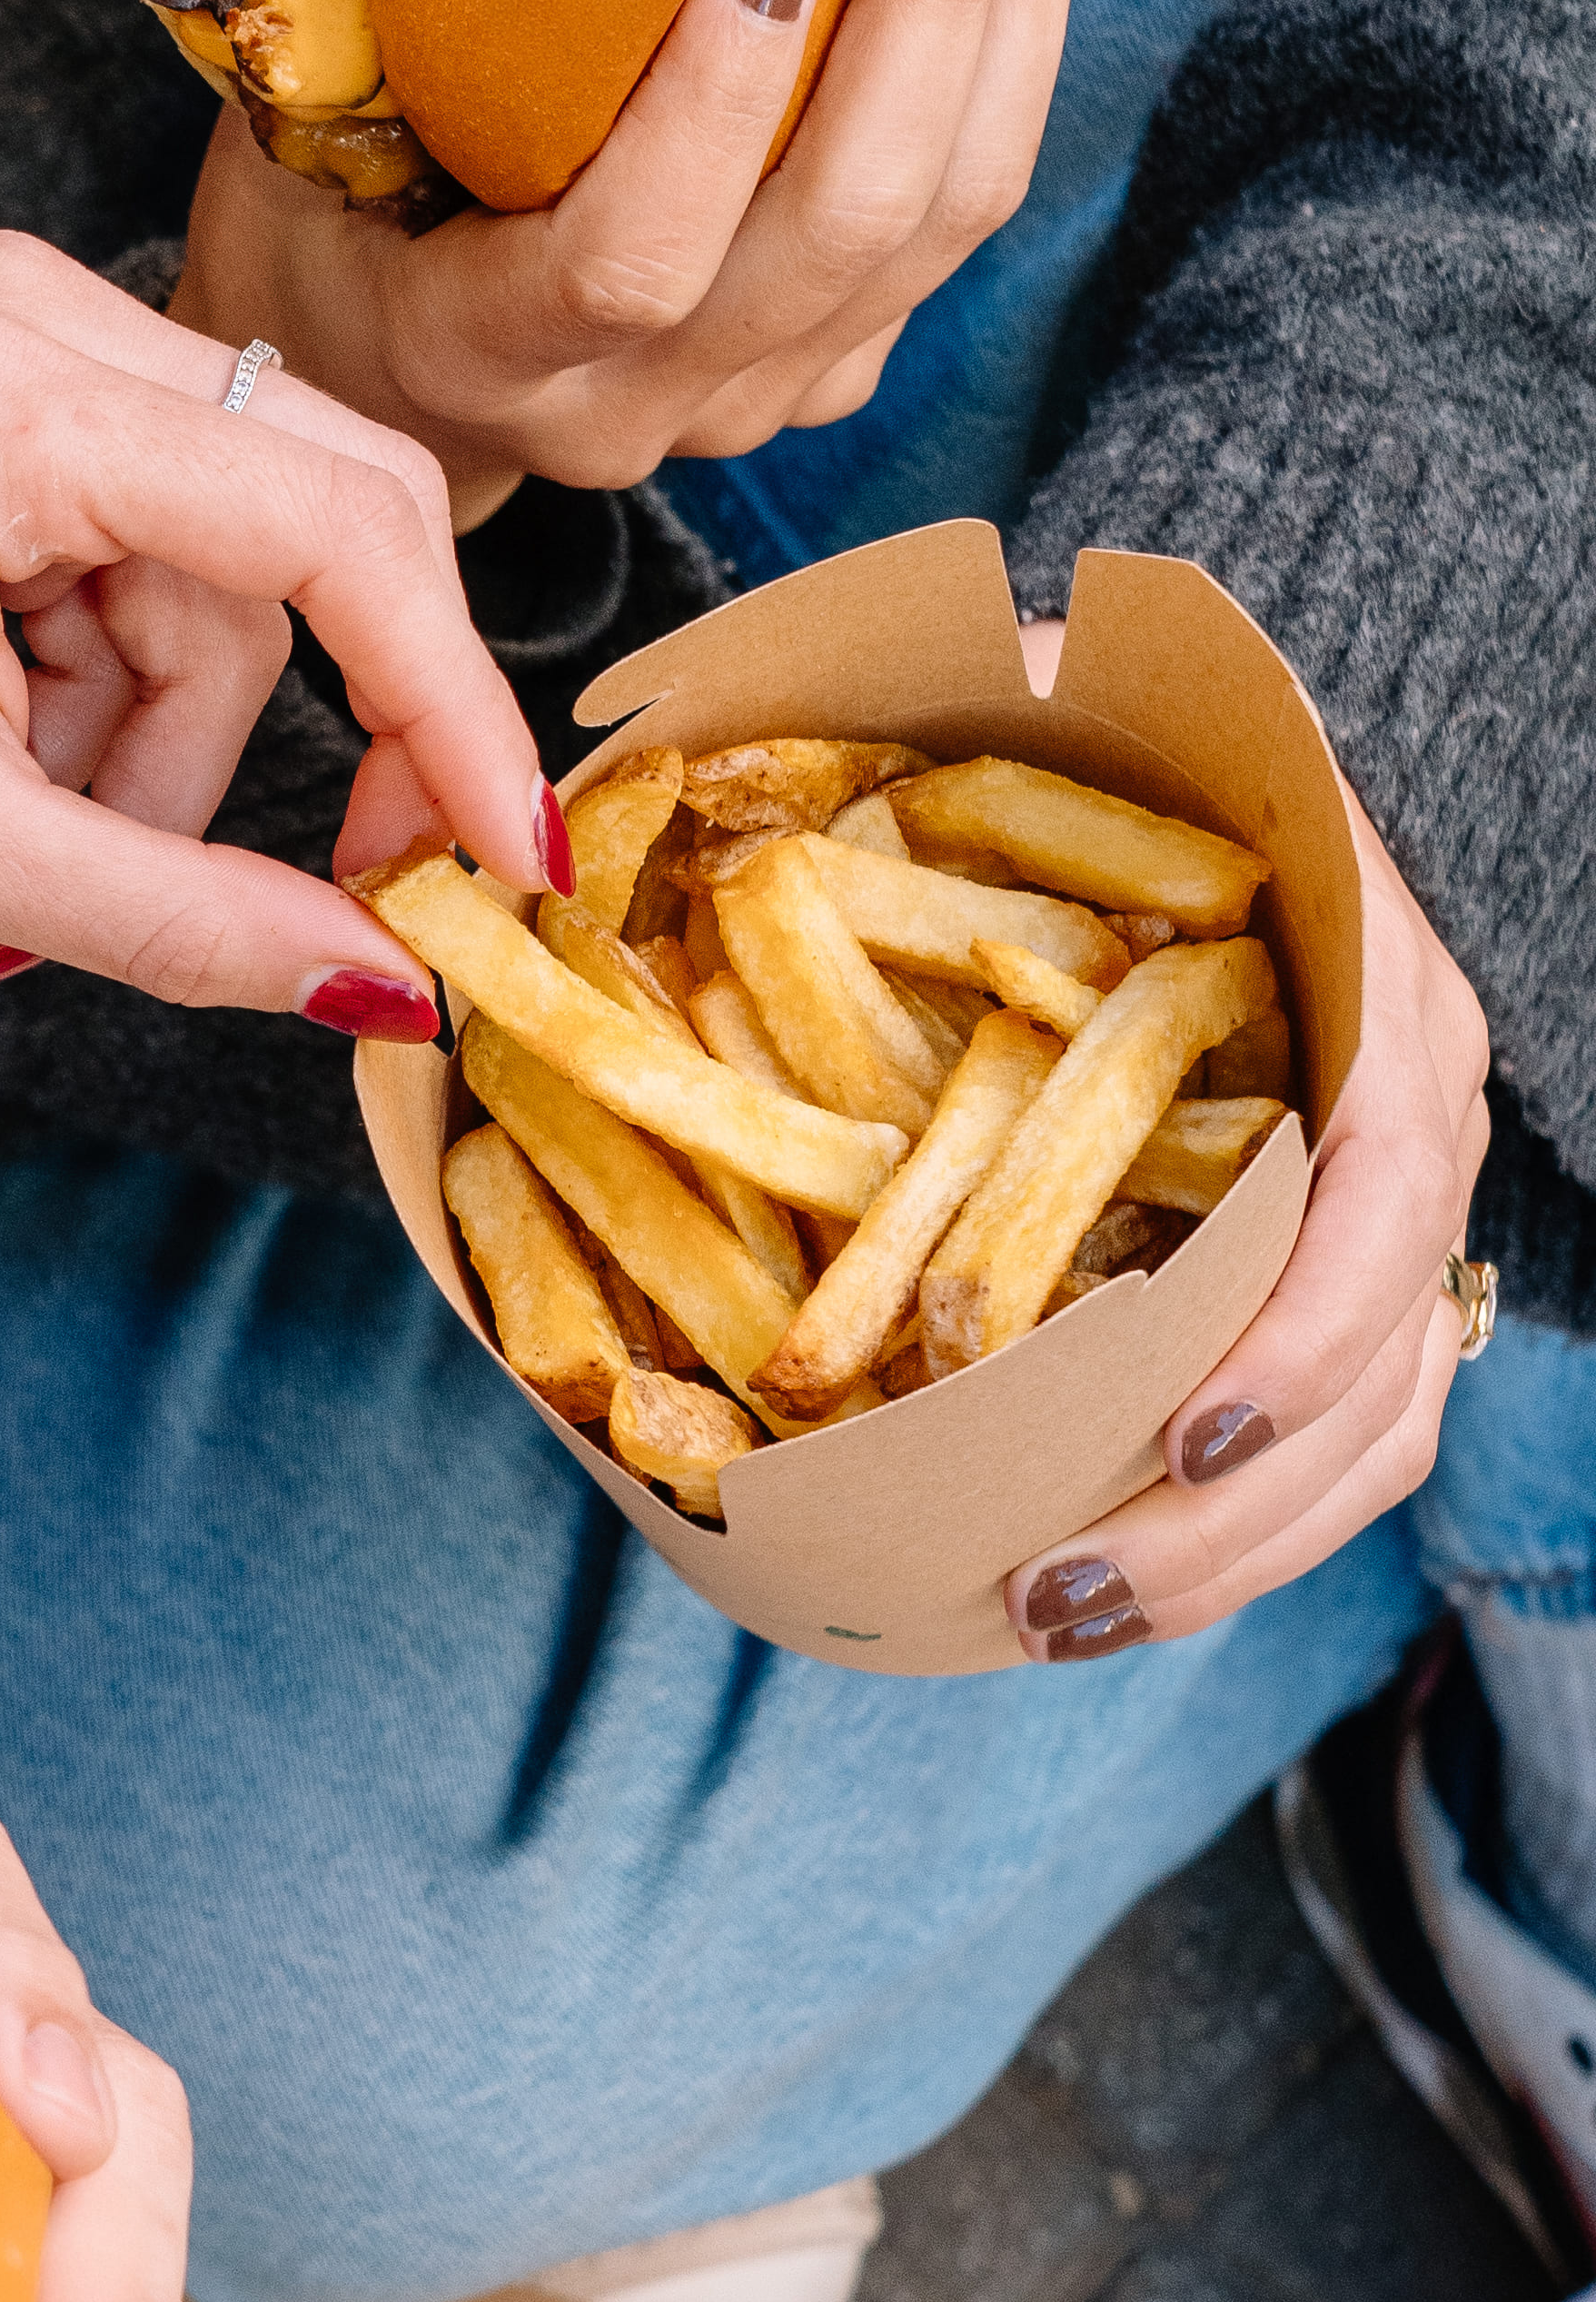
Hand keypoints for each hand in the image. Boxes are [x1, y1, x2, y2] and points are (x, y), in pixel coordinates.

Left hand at [0, 237, 552, 1022]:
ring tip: (2, 819)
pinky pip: (152, 551)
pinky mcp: (8, 379)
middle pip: (316, 532)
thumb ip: (165, 915)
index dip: (449, 703)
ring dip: (154, 734)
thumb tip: (379, 986)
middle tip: (275, 898)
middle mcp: (43, 314)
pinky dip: (105, 683)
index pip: (343, 528)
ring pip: (228, 573)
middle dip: (283, 733)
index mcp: (13, 396)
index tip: (504, 859)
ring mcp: (26, 330)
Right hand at [174, 0, 1084, 528]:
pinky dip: (1012, 48)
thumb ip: (353, 11)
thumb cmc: (315, 221)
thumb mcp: (288, 129)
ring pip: (948, 214)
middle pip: (848, 221)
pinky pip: (962, 212)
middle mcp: (640, 403)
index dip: (719, 102)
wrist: (372, 381)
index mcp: (484, 354)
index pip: (634, 259)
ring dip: (1013, 0)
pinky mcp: (834, 365)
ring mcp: (755, 396)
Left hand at [1006, 762, 1491, 1660]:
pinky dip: (1220, 1539)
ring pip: (1367, 1441)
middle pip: (1380, 1369)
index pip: (1394, 1186)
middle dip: (1229, 1517)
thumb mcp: (1083, 682)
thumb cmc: (1136, 728)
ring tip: (1048, 1618)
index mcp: (1382, 995)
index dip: (1309, 1326)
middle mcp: (1418, 1120)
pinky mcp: (1338, 1285)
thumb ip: (1019, 690)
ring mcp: (1394, 1217)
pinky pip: (1321, 1447)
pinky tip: (1090, 1590)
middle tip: (1054, 1590)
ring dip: (1221, 1563)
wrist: (1223, 759)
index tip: (1193, 1432)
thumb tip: (884, 709)